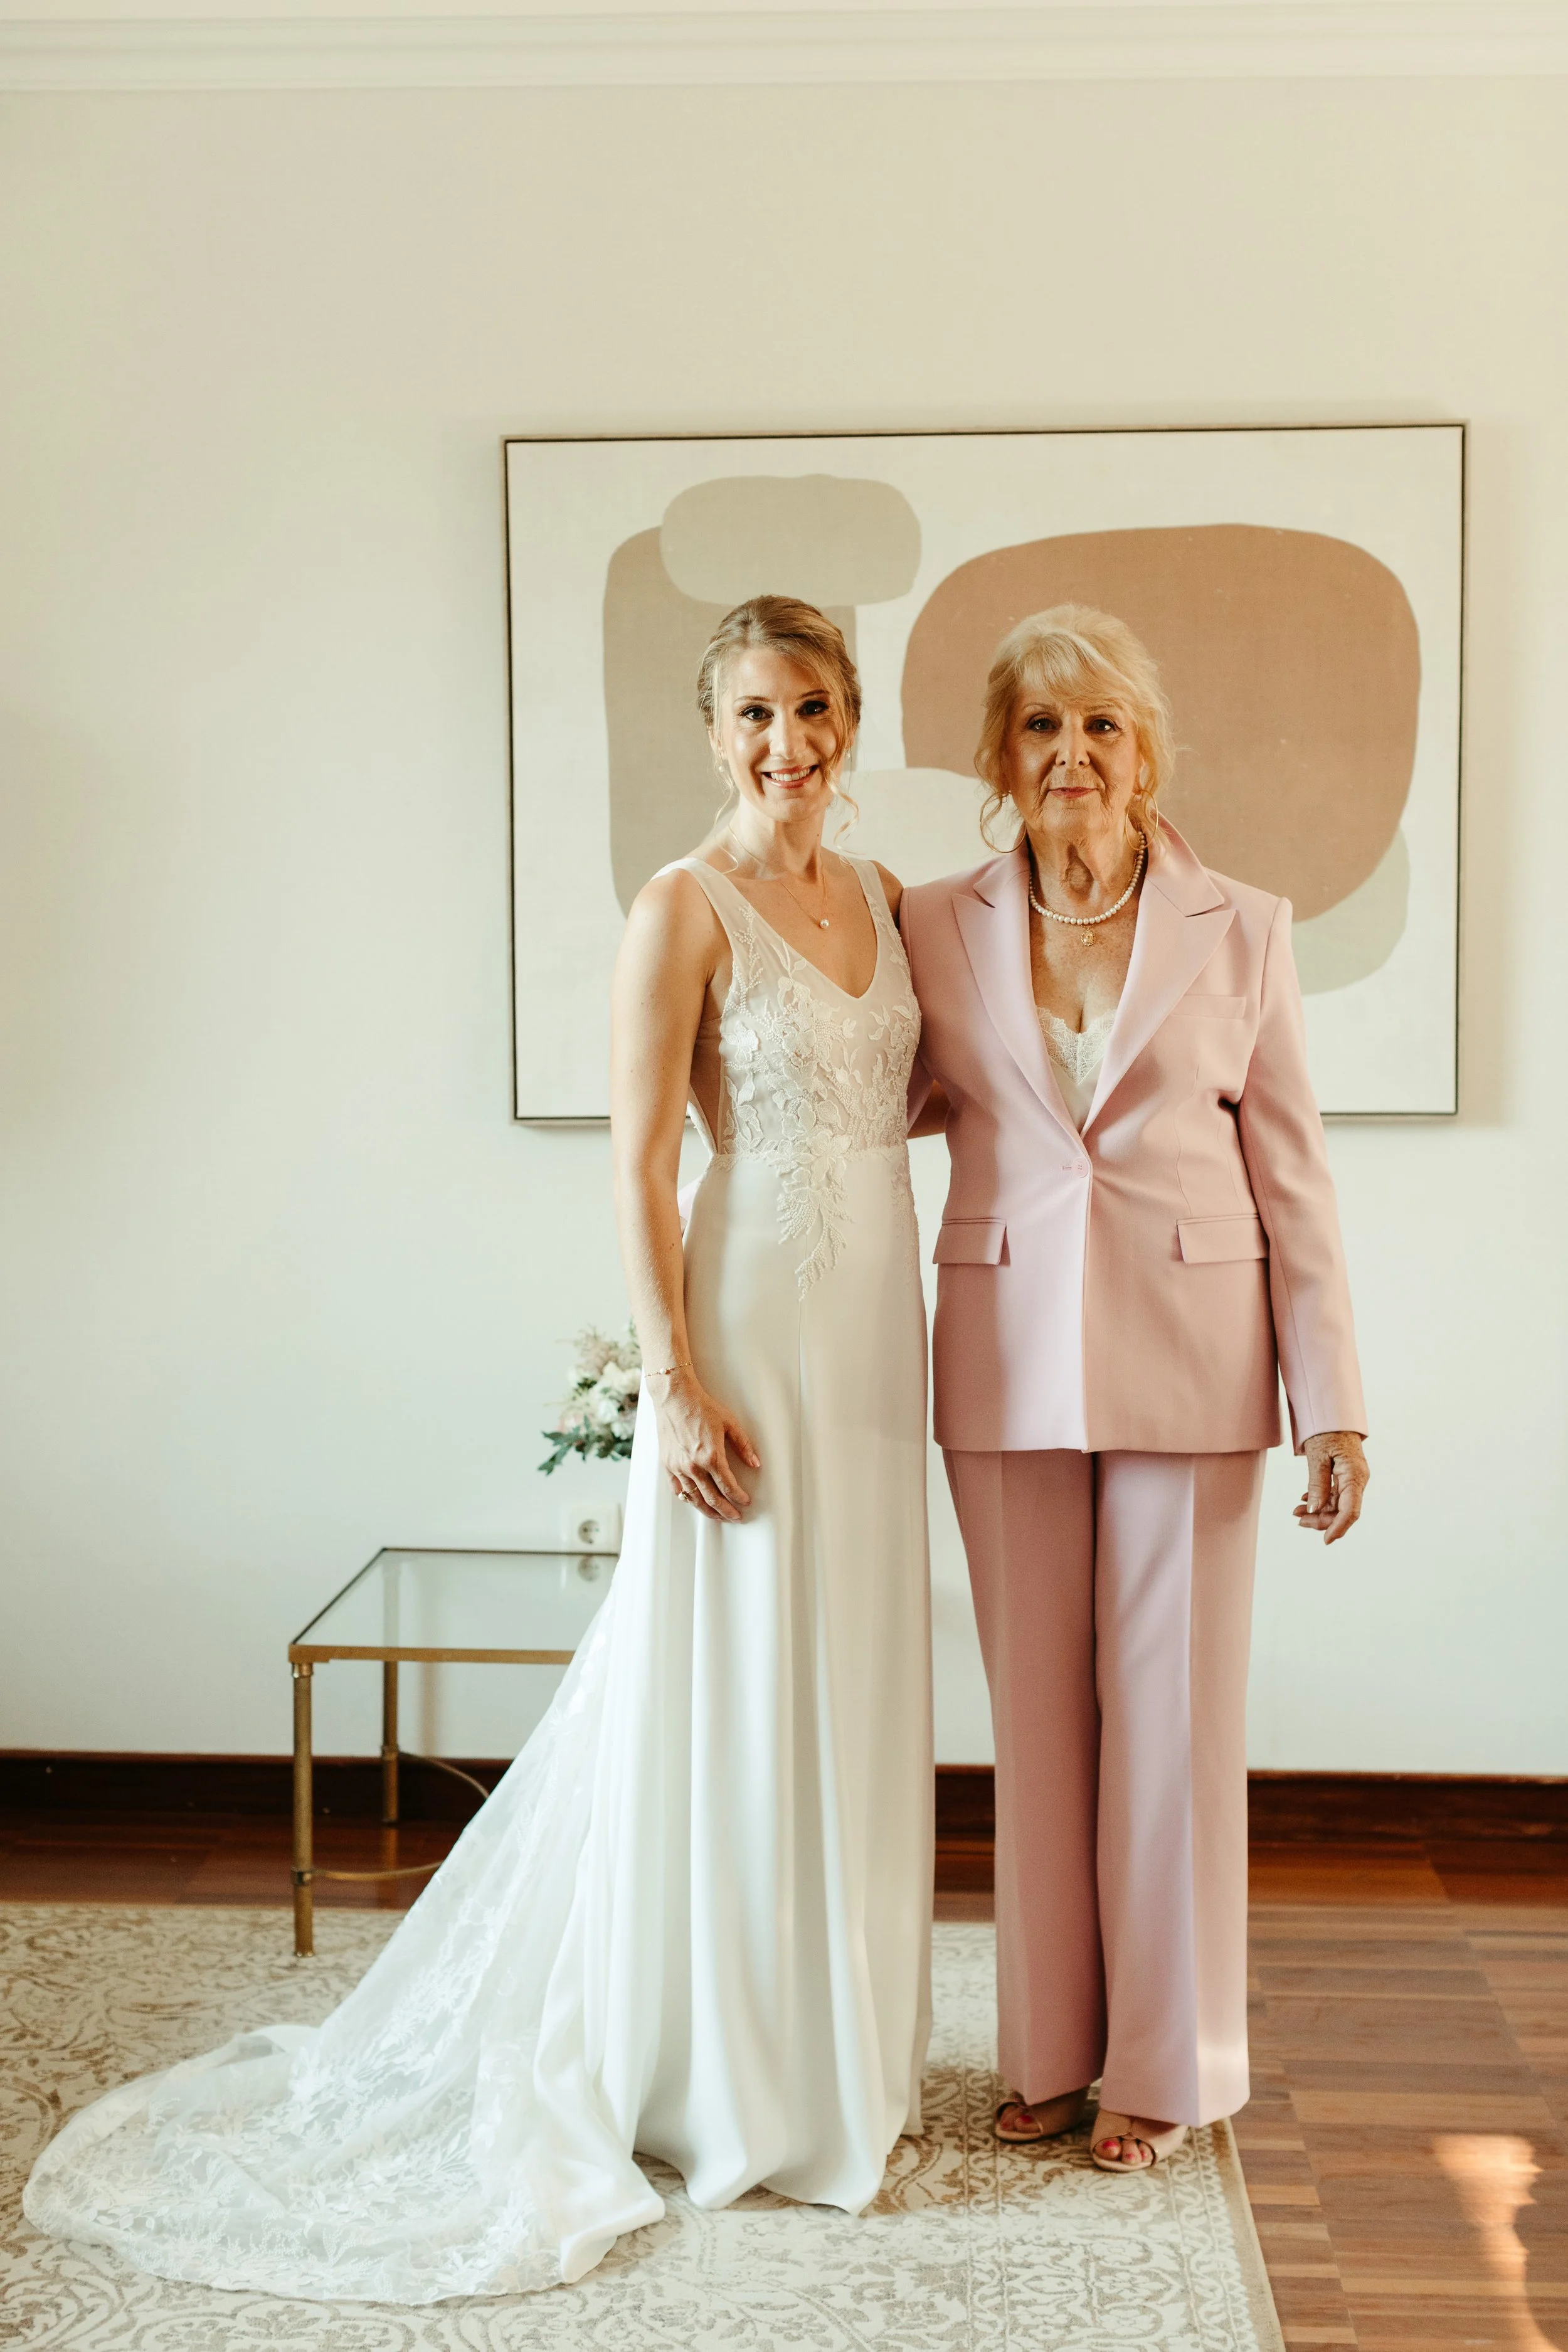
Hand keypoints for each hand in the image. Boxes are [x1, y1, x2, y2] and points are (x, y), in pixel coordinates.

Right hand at [648, 1368, 760, 1521]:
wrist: (674, 1398)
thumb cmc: (701, 1408)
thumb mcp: (729, 1423)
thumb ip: (744, 1445)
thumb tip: (755, 1463)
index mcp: (711, 1456)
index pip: (728, 1486)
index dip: (738, 1497)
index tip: (746, 1502)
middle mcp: (693, 1466)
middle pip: (712, 1497)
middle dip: (726, 1510)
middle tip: (735, 1517)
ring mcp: (678, 1467)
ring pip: (694, 1498)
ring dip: (708, 1510)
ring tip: (718, 1516)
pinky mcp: (667, 1464)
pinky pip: (677, 1489)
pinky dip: (687, 1499)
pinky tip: (695, 1501)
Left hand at [1295, 1431, 1368, 1543]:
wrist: (1333, 1416)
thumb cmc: (1326, 1432)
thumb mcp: (1317, 1457)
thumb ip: (1317, 1484)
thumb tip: (1314, 1509)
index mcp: (1355, 1476)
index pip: (1351, 1510)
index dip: (1339, 1528)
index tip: (1326, 1541)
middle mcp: (1357, 1481)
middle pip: (1343, 1511)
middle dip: (1321, 1520)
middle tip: (1298, 1519)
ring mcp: (1352, 1480)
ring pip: (1337, 1505)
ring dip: (1318, 1512)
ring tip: (1296, 1512)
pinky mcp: (1345, 1478)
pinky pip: (1334, 1496)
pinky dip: (1320, 1501)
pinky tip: (1304, 1501)